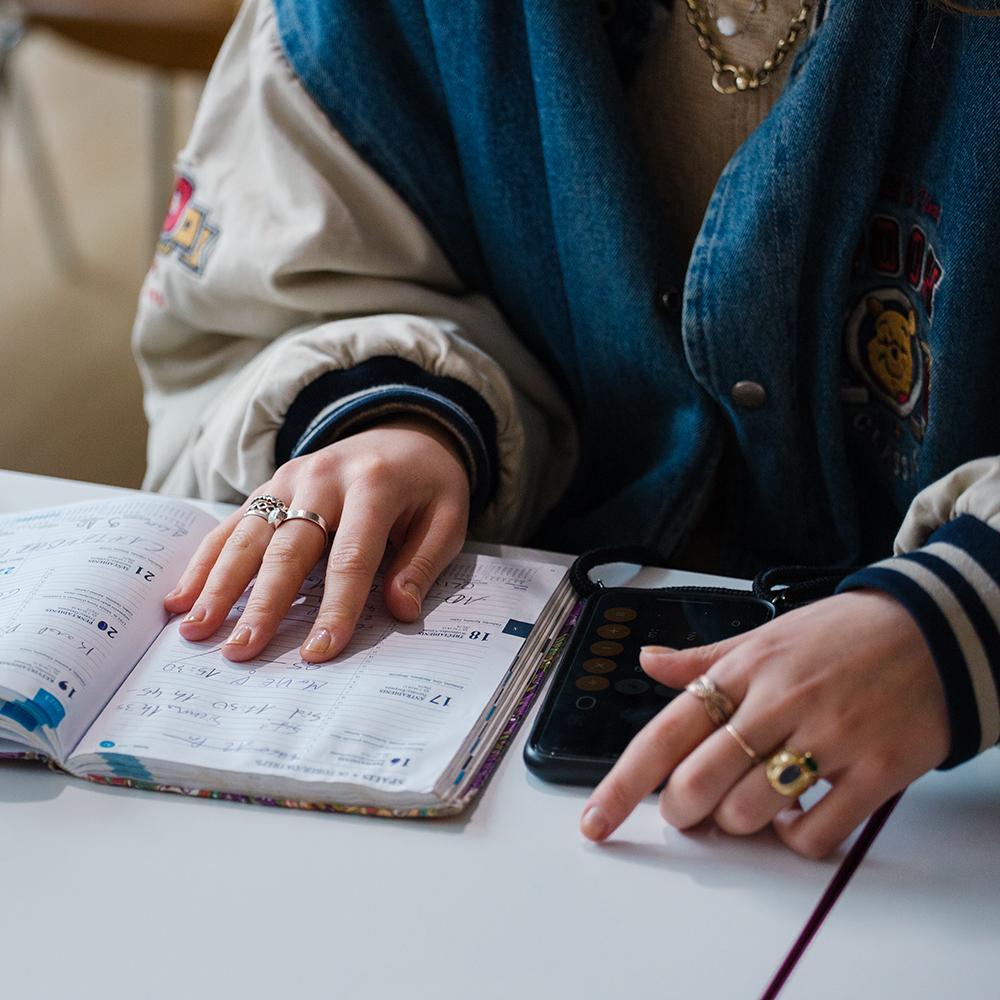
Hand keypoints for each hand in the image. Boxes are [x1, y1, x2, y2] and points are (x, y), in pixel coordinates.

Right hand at [163, 417, 470, 662]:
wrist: (405, 430)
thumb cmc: (427, 484)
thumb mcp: (449, 517)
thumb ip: (423, 562)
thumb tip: (399, 611)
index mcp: (374, 485)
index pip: (352, 556)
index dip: (336, 606)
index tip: (319, 651)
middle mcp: (324, 477)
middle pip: (289, 547)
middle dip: (264, 602)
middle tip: (241, 650)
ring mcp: (290, 478)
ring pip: (250, 535)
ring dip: (220, 585)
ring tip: (197, 630)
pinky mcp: (270, 486)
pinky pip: (233, 524)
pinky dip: (205, 561)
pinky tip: (182, 597)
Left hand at [579, 591, 950, 858]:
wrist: (933, 630)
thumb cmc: (842, 634)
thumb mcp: (767, 633)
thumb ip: (704, 659)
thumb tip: (648, 663)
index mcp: (745, 668)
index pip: (666, 731)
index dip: (621, 783)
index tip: (595, 821)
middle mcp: (780, 701)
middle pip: (700, 782)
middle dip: (682, 810)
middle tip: (690, 809)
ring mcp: (830, 736)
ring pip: (750, 812)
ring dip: (738, 824)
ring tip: (750, 802)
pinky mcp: (877, 771)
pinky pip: (817, 834)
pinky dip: (794, 839)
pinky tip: (796, 815)